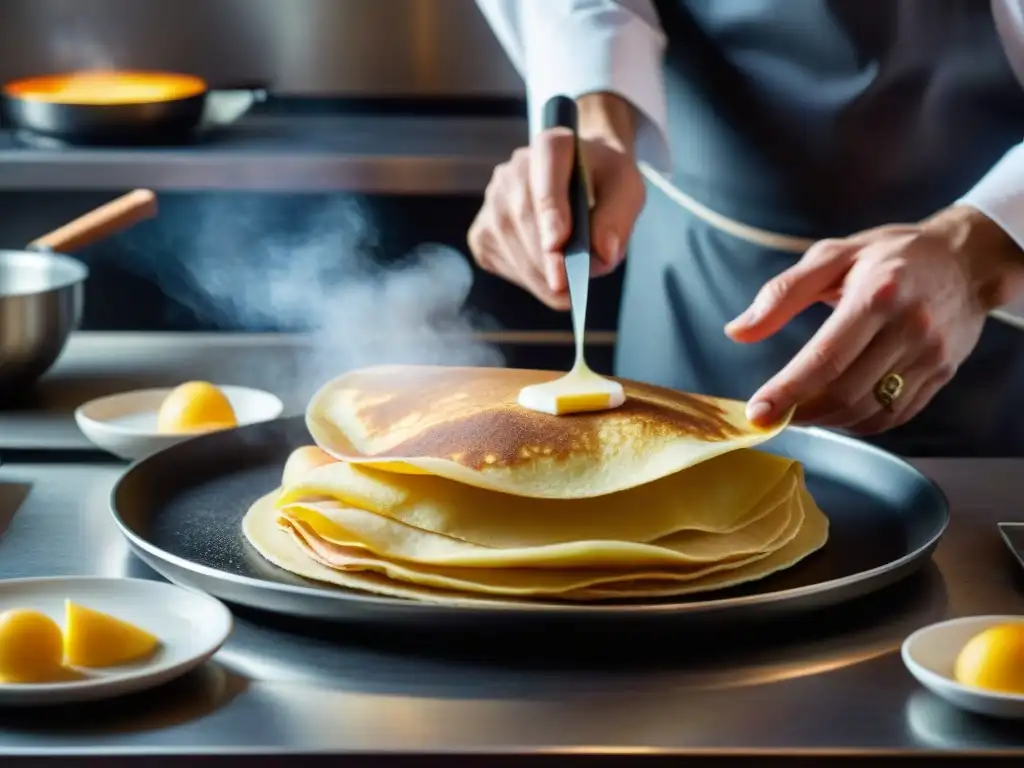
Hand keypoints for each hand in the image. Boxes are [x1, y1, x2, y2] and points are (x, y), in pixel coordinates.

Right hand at [467, 94, 644, 309]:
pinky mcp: (482, 227)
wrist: (582, 180)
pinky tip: (544, 280)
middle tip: (568, 290)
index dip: (550, 208)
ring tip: (565, 291)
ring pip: (507, 241)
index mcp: (553, 146)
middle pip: (522, 215)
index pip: (546, 171)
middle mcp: (514, 168)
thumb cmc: (603, 183)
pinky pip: (496, 258)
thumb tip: (602, 254)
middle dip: (545, 258)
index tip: (558, 244)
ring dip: (536, 274)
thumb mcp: (627, 189)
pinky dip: (522, 277)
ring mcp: (493, 198)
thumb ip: (619, 217)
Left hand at [726, 205, 1023, 434]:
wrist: (967, 259)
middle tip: (774, 412)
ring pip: (869, 411)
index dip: (787, 391)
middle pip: (846, 392)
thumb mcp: (833, 256)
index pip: (825, 358)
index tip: (757, 412)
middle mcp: (909, 329)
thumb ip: (781, 294)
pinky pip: (894, 415)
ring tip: (801, 410)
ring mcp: (930, 356)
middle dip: (801, 411)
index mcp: (877, 295)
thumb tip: (738, 331)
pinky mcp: (941, 375)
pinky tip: (837, 410)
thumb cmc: (892, 254)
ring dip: (827, 421)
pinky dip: (858, 422)